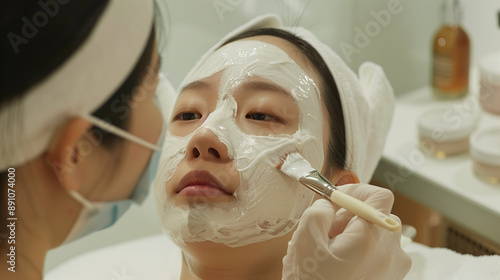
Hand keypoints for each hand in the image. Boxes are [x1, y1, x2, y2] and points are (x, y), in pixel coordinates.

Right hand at [282, 183, 411, 279]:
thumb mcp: (305, 238)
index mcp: (372, 239)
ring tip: (333, 249)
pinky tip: (342, 263)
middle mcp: (391, 253)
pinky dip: (364, 249)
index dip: (357, 191)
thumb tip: (331, 204)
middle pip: (379, 215)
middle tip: (329, 228)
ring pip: (379, 234)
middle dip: (353, 215)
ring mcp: (394, 269)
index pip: (380, 196)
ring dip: (357, 233)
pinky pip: (381, 253)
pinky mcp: (391, 279)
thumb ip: (321, 210)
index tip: (337, 199)